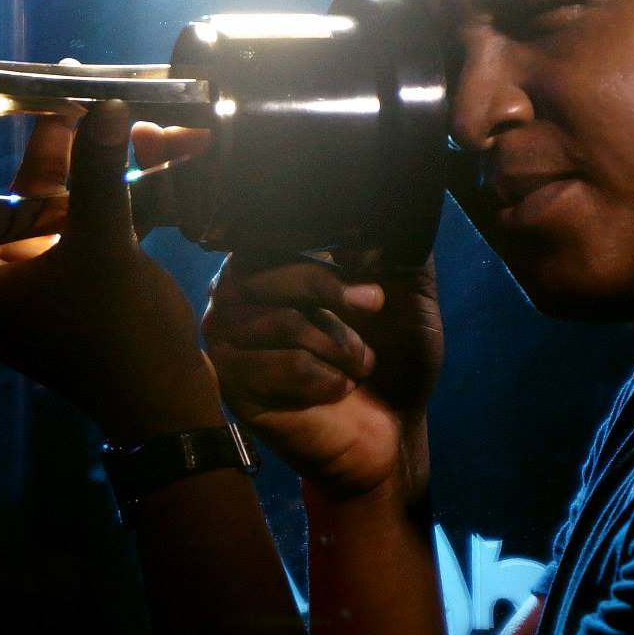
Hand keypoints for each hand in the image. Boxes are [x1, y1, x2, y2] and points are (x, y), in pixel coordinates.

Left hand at [0, 101, 222, 442]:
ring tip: (58, 96)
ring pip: (23, 202)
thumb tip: (100, 106)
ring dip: (43, 153)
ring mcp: (36, 275)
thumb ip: (98, 177)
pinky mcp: (77, 273)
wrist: (167, 397)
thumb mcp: (104, 250)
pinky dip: (85, 180)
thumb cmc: (114, 337)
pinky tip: (112, 138)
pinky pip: (69, 214)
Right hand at [202, 250, 442, 500]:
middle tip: (368, 341)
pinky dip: (324, 380)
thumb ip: (396, 243)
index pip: (275, 241)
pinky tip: (336, 392)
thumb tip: (385, 203)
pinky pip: (280, 366)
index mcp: (268, 263)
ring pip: (282, 322)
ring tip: (358, 369)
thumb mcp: (406, 292)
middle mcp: (234, 296)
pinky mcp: (232, 387)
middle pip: (269, 276)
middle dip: (334, 310)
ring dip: (337, 349)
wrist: (390, 431)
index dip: (326, 272)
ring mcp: (227, 342)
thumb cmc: (393, 358)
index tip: (373, 299)